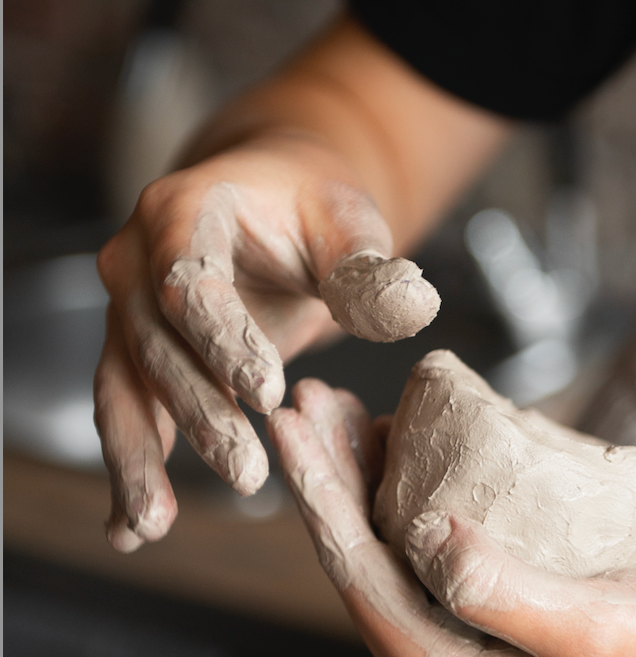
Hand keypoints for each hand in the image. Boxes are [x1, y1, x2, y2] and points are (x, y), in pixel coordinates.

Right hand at [92, 14, 508, 552]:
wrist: (274, 203)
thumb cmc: (314, 210)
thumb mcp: (349, 223)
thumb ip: (369, 266)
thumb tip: (412, 305)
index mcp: (183, 210)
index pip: (192, 281)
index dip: (226, 339)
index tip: (268, 394)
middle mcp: (137, 258)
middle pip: (157, 343)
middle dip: (201, 413)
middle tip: (247, 472)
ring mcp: (128, 307)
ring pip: (124, 388)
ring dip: (138, 460)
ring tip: (151, 526)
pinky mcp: (136, 352)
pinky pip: (126, 411)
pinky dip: (130, 468)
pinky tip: (128, 531)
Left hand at [269, 378, 525, 655]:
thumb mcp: (592, 633)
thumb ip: (504, 595)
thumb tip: (426, 534)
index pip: (356, 566)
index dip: (317, 489)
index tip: (289, 424)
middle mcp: (438, 639)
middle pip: (360, 543)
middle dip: (328, 467)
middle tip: (307, 399)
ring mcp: (461, 614)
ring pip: (388, 534)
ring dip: (362, 469)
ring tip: (344, 410)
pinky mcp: (488, 590)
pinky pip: (429, 530)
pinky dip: (412, 480)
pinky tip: (412, 444)